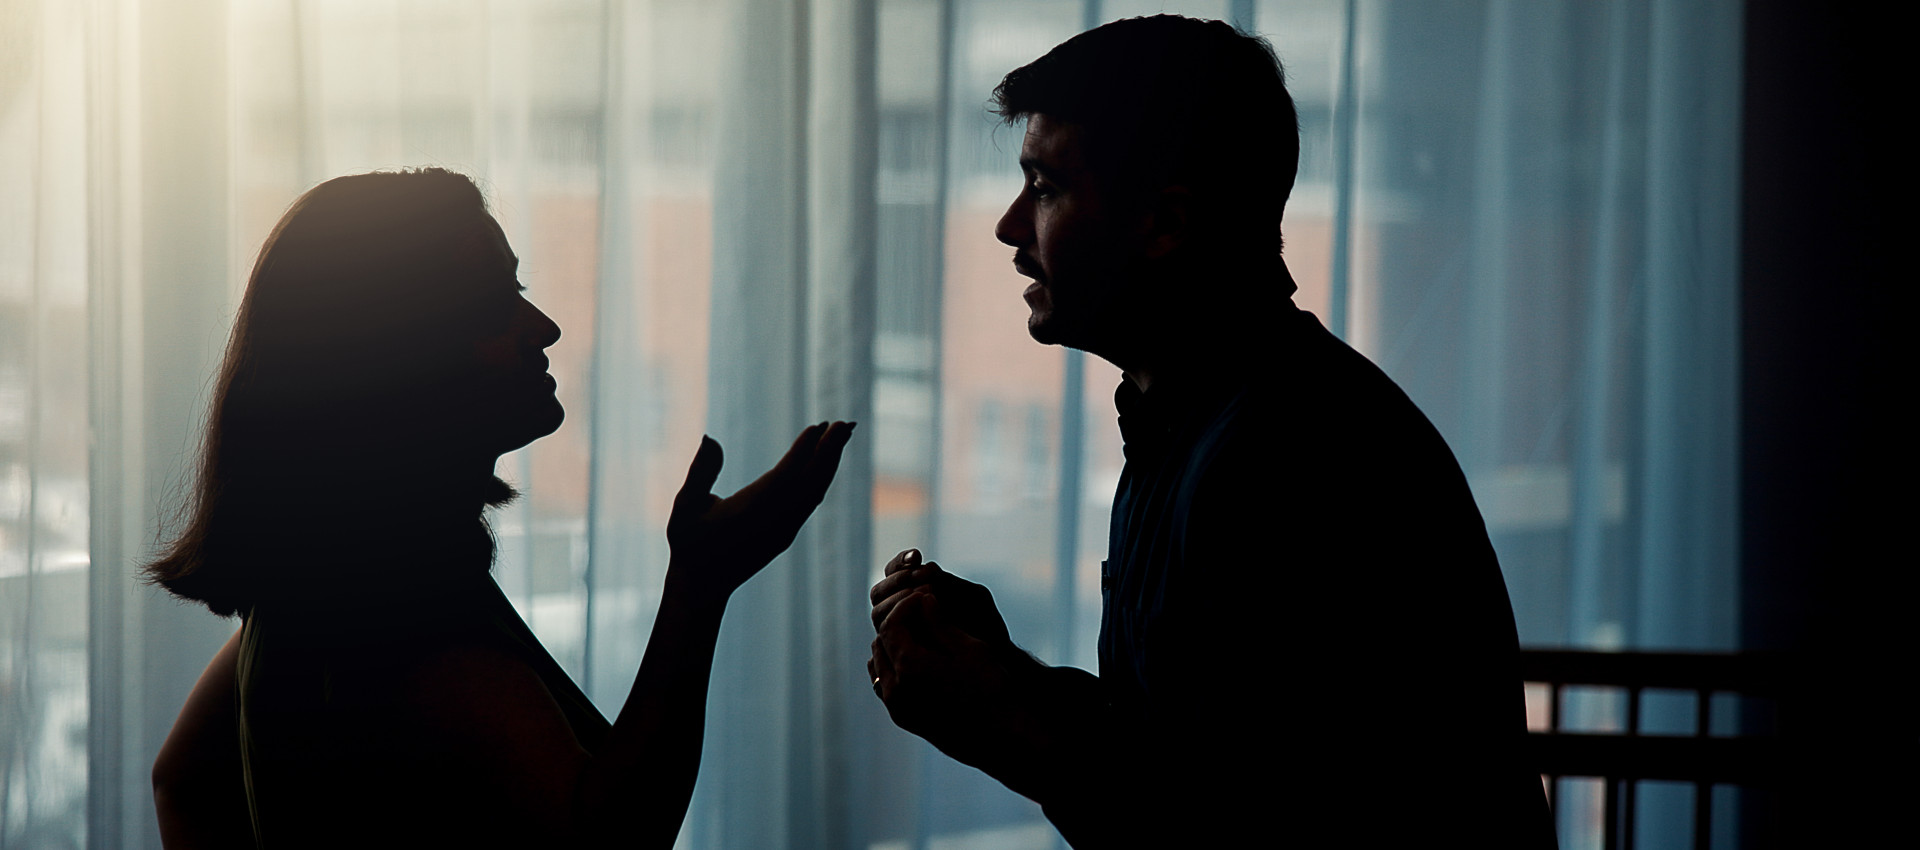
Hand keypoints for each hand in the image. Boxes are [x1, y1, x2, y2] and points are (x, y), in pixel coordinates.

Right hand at [666, 421, 854, 599]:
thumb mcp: (685, 506)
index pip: (786, 475)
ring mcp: (784, 530)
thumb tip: (710, 438)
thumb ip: (701, 472)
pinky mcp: (786, 534)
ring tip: (842, 434)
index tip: (820, 426)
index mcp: (751, 512)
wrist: (701, 587)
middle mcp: (775, 522)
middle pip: (811, 482)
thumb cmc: (688, 544)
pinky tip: (825, 461)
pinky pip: (810, 502)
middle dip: (830, 451)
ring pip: (814, 492)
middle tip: (846, 424)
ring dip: (829, 462)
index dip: (805, 450)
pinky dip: (820, 478)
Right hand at [868, 549, 1012, 648]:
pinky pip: (885, 640)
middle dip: (896, 582)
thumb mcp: (971, 598)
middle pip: (879, 592)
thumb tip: (925, 567)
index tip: (917, 557)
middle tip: (921, 580)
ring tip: (922, 598)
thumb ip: (947, 583)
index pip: (894, 571)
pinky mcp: (900, 655)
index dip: (901, 563)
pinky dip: (897, 628)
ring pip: (878, 614)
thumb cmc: (984, 625)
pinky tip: (919, 621)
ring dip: (895, 602)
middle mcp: (901, 612)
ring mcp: (899, 634)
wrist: (994, 658)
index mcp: (915, 591)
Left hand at [868, 589, 1024, 773]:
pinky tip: (921, 660)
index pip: (892, 624)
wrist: (1003, 737)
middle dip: (899, 622)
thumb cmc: (993, 689)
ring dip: (895, 645)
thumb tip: (924, 599)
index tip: (926, 597)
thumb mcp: (970, 648)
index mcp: (910, 667)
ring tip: (922, 634)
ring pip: (880, 664)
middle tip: (923, 611)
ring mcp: (897, 708)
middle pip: (881, 642)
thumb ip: (941, 624)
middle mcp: (896, 689)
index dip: (907, 605)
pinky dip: (895, 667)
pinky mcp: (904, 719)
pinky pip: (886, 685)